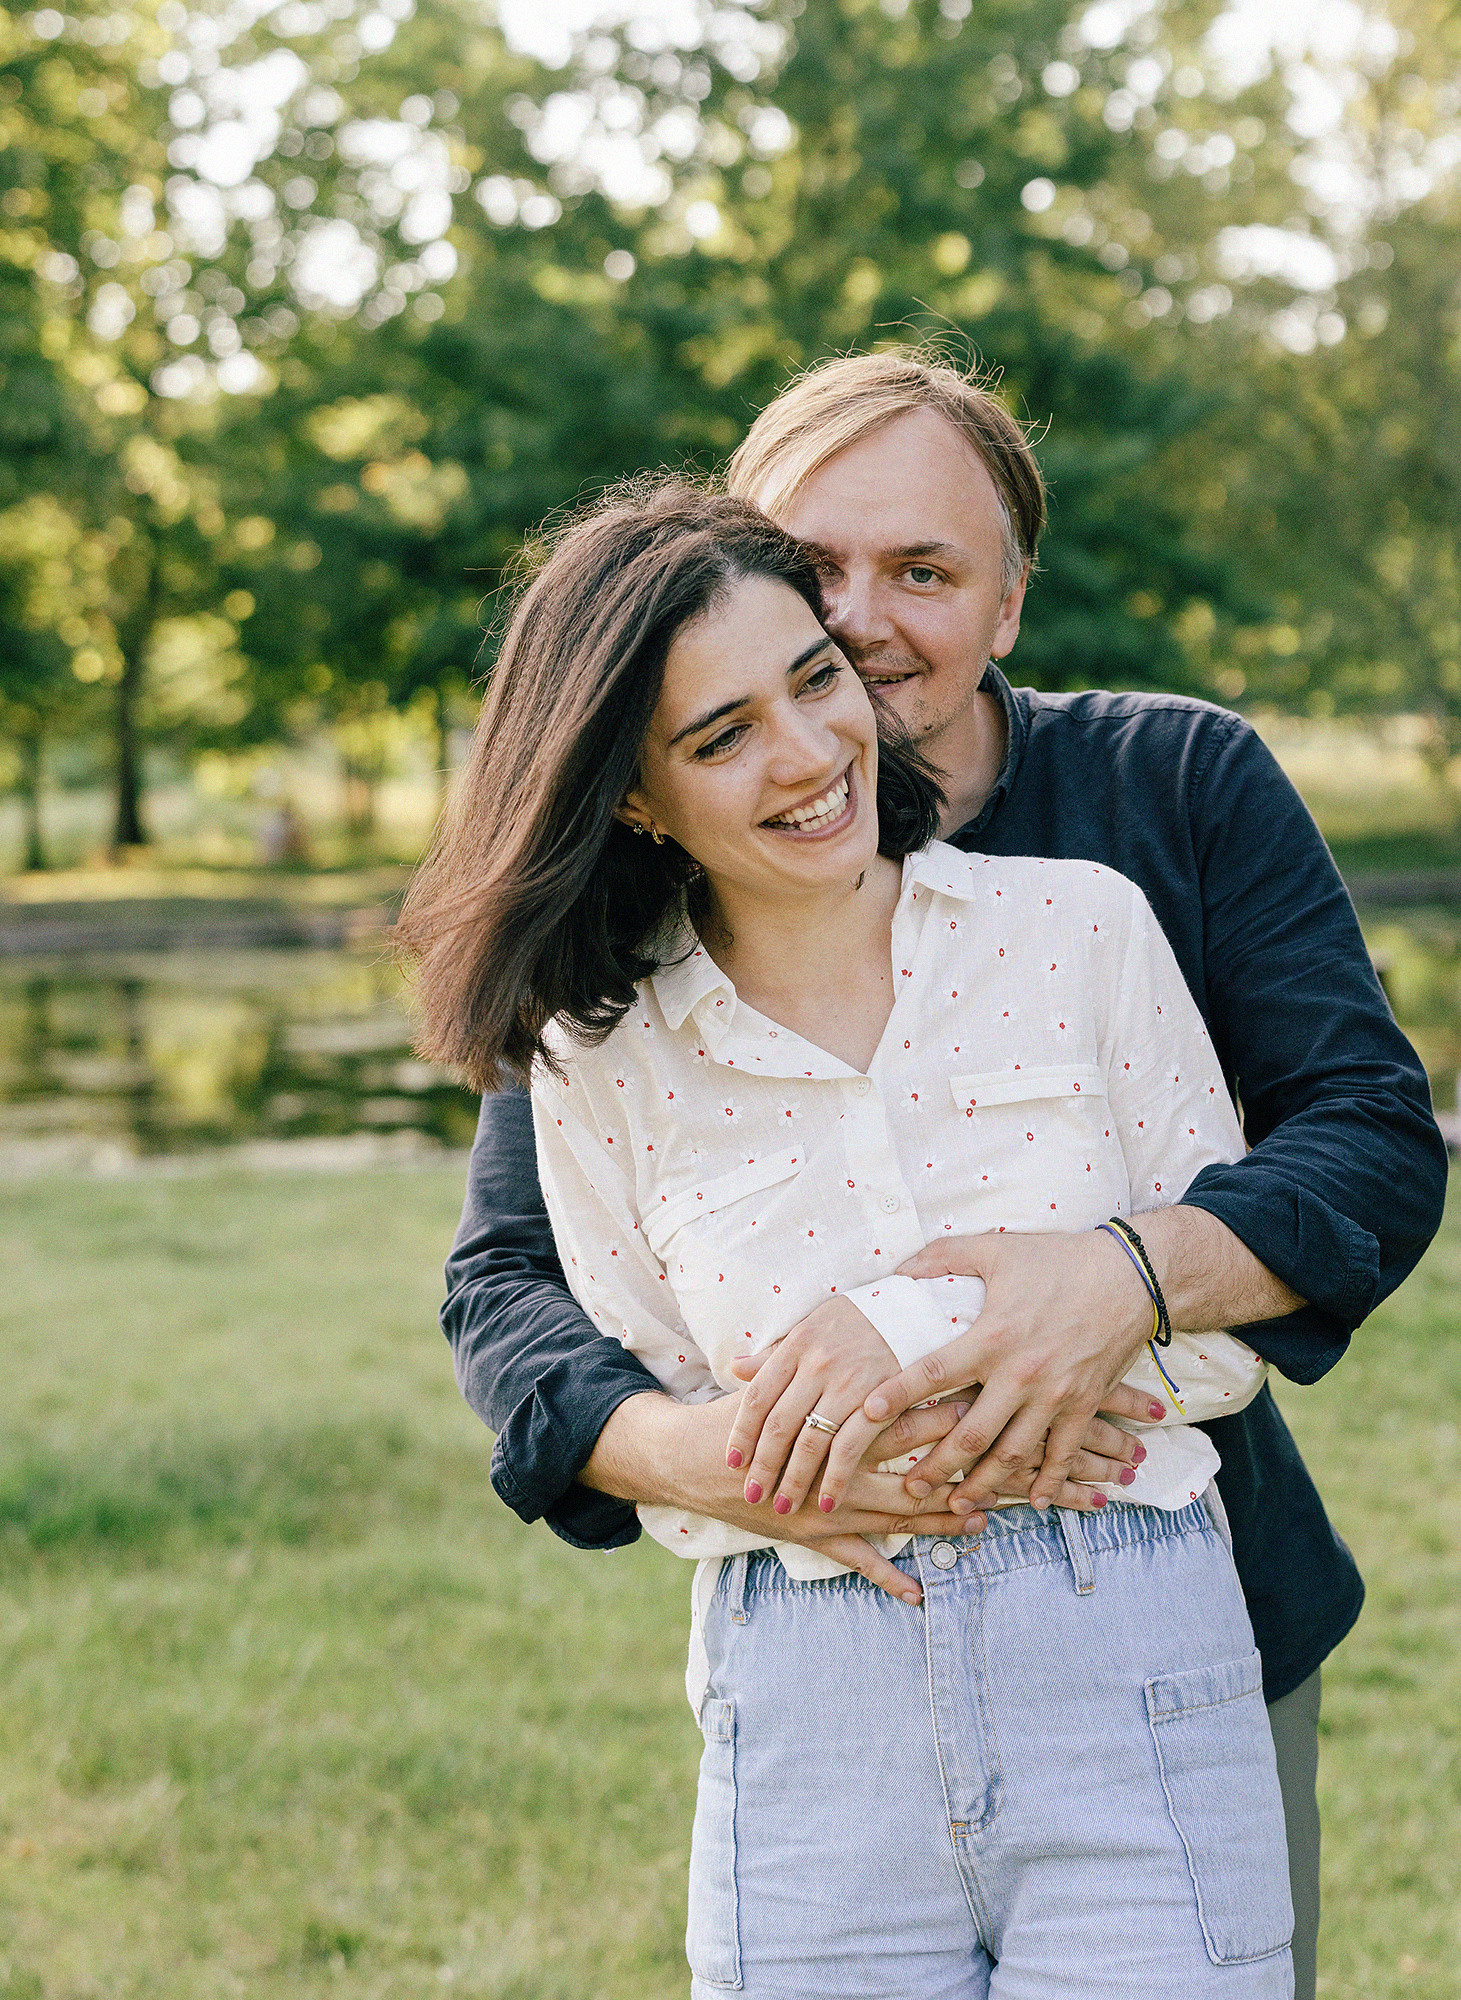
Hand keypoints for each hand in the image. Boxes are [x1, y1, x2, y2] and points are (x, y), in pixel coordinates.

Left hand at [725, 1296, 902, 1515]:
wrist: (917, 1310)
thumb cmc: (860, 1319)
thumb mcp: (814, 1324)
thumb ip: (776, 1353)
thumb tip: (736, 1368)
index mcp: (797, 1345)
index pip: (758, 1395)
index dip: (742, 1432)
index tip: (733, 1461)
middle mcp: (818, 1364)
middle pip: (779, 1424)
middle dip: (763, 1466)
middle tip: (751, 1495)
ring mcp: (848, 1384)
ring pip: (810, 1442)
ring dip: (794, 1480)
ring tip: (783, 1507)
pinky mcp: (879, 1401)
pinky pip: (849, 1448)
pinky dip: (835, 1479)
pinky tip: (827, 1502)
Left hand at [862, 1230, 1166, 1511]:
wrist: (1130, 1275)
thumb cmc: (1058, 1259)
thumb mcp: (996, 1249)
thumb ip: (942, 1258)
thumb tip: (897, 1270)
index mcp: (992, 1336)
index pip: (933, 1371)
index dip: (897, 1394)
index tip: (866, 1416)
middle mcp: (1021, 1373)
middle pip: (970, 1433)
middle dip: (936, 1465)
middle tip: (909, 1488)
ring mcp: (1055, 1395)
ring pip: (1013, 1454)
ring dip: (983, 1484)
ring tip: (956, 1503)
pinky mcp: (1085, 1404)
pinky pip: (1062, 1453)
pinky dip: (1047, 1481)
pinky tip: (1029, 1501)